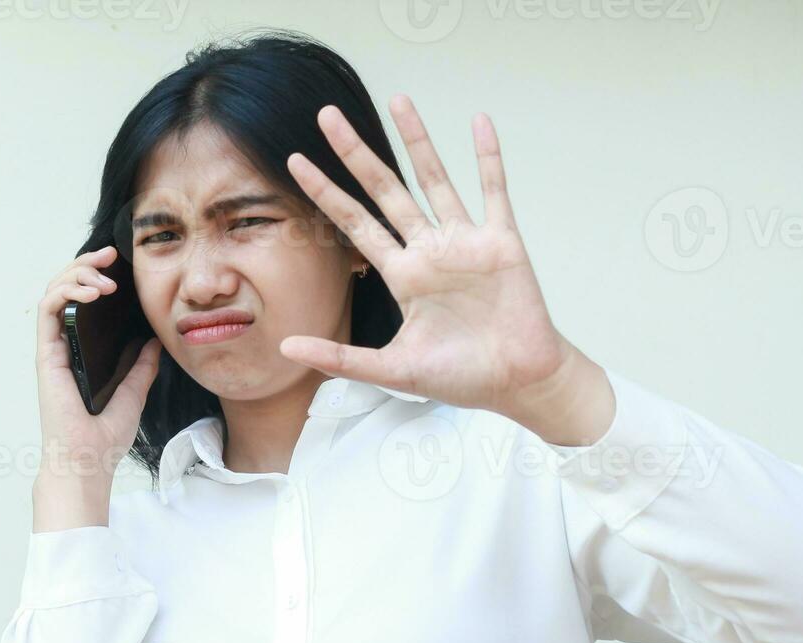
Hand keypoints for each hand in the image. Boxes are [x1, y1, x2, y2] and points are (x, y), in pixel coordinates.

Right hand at [32, 245, 161, 528]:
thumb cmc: (104, 437)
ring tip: (105, 277)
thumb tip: (156, 339)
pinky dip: (67, 291)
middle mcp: (63, 346)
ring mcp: (52, 349)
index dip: (96, 276)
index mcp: (81, 352)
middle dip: (86, 264)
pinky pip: (49, 309)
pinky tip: (93, 291)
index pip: (83, 302)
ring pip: (54, 291)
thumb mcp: (134, 392)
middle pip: (66, 289)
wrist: (88, 462)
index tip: (121, 265)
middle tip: (111, 254)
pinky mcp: (46, 354)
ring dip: (78, 273)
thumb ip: (142, 366)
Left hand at [282, 96, 612, 445]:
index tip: (295, 162)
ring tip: (397, 100)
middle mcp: (429, 250)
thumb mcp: (392, 369)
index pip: (354, 224)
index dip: (326, 193)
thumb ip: (339, 357)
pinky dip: (487, 158)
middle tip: (328, 116)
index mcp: (403, 276)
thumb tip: (286, 346)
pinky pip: (494, 191)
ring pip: (435, 179)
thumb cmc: (461, 376)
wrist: (517, 383)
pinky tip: (478, 122)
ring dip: (417, 141)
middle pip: (385, 190)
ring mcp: (465, 242)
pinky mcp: (502, 242)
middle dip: (355, 154)